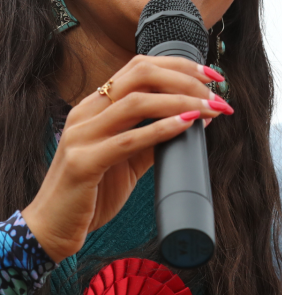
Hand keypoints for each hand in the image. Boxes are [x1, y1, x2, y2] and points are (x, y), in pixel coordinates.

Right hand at [21, 56, 231, 262]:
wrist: (52, 229)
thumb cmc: (92, 192)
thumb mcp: (128, 159)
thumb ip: (154, 138)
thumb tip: (195, 119)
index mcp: (95, 106)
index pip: (140, 67)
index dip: (179, 66)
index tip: (211, 75)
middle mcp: (86, 113)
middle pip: (141, 74)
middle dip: (185, 78)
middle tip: (216, 93)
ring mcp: (81, 135)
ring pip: (137, 102)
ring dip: (182, 101)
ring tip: (211, 109)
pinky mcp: (83, 163)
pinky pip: (128, 140)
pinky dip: (162, 129)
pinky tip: (187, 124)